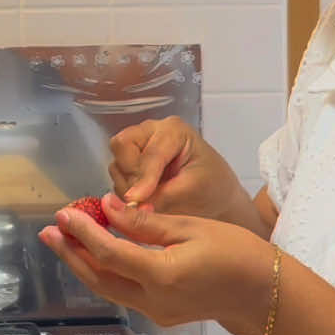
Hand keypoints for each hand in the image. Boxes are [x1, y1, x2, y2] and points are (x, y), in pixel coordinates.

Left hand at [39, 193, 273, 334]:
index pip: (109, 253)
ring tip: (64, 242)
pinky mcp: (162, 313)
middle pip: (99, 278)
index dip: (82, 232)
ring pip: (109, 289)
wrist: (264, 294)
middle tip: (49, 231)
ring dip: (84, 265)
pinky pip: (125, 292)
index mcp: (161, 275)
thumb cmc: (236, 252)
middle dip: (71, 254)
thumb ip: (145, 223)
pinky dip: (107, 272)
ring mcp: (156, 312)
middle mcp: (153, 300)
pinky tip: (98, 254)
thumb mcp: (191, 228)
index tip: (63, 213)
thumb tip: (107, 208)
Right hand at [108, 117, 247, 217]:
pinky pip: (117, 178)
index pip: (150, 152)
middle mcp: (152, 132)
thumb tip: (133, 204)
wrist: (217, 198)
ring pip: (117, 164)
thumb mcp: (191, 190)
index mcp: (174, 130)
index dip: (144, 177)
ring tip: (152, 200)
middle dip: (130, 175)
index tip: (137, 199)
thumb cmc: (213, 188)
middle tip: (144, 197)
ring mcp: (139, 147)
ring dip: (128, 186)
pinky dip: (126, 192)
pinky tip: (146, 200)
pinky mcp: (131, 164)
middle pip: (122, 145)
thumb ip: (161, 195)